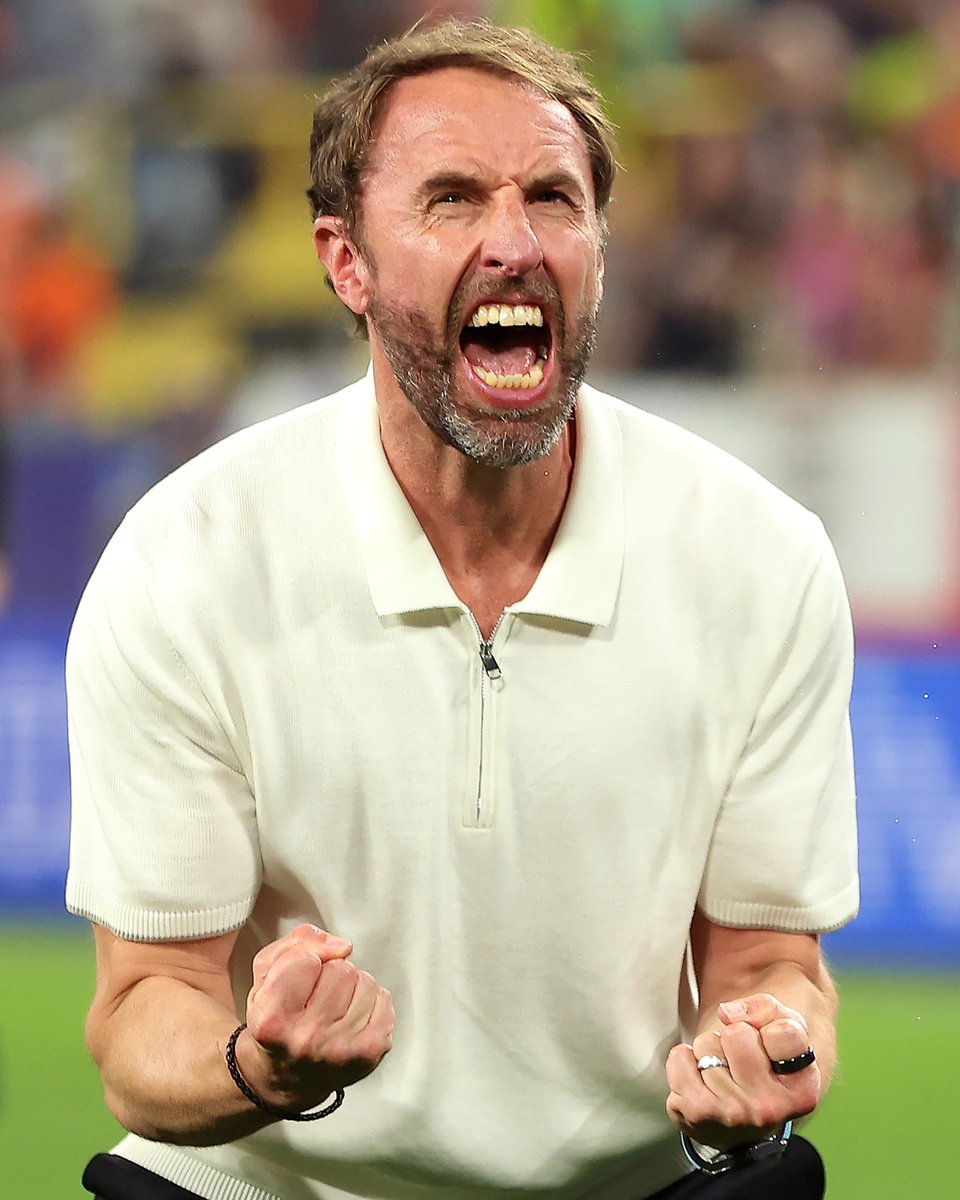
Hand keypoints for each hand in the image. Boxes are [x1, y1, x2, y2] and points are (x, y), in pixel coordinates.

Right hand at [236, 923, 394, 1113]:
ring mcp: (341, 1049)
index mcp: (272, 1020)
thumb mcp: (266, 974)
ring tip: (332, 1008)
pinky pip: (384, 999)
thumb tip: (343, 946)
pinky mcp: (370, 1052)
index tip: (295, 982)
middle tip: (315, 997)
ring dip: (352, 987)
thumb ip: (298, 943)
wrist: (286, 1076)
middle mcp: (306, 1040)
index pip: (305, 960)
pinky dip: (370, 1001)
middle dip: (330, 973)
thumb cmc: (276, 1019)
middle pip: (341, 969)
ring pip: (365, 981)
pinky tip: (350, 1017)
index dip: (302, 962)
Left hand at [665, 992, 819, 1151]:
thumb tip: (728, 1013)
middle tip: (739, 1059)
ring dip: (710, 1050)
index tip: (769, 1046)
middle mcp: (769, 1108)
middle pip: (738, 1033)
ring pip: (707, 1044)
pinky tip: (700, 1078)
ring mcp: (731, 1114)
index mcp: (801, 1091)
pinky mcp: (695, 1114)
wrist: (737, 1123)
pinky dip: (685, 1059)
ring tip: (722, 1072)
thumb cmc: (763, 1068)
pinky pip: (679, 1057)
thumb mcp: (781, 1033)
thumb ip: (766, 1008)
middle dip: (734, 1036)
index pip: (784, 1032)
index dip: (770, 1028)